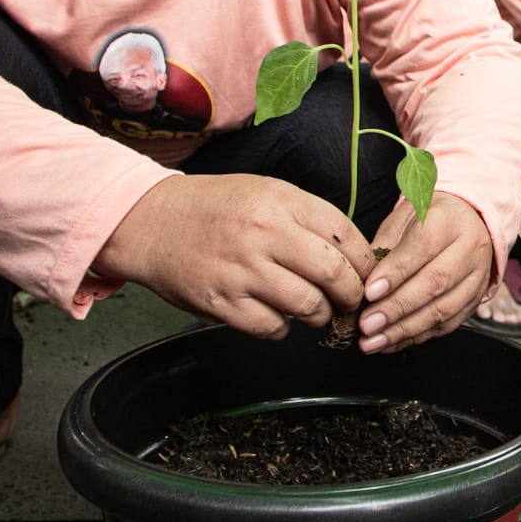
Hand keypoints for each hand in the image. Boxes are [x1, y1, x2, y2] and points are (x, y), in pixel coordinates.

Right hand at [94, 173, 376, 339]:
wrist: (150, 222)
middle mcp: (264, 233)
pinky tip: (278, 317)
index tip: (370, 274)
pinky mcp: (221, 303)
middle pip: (334, 274)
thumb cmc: (215, 207)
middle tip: (353, 301)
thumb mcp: (266, 192)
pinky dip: (283, 329)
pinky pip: (272, 328)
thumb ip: (308, 218)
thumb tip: (354, 255)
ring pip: (309, 306)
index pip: (346, 235)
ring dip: (321, 315)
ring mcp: (242, 270)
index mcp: (281, 201)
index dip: (366, 261)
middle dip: (353, 294)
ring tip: (317, 311)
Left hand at [353, 192, 494, 353]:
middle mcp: (469, 248)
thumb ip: (385, 245)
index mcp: (448, 220)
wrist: (470, 222)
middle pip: (435, 282)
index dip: (395, 272)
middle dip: (397, 307)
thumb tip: (361, 279)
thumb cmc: (430, 220)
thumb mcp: (404, 217)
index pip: (423, 247)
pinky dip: (416, 336)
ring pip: (443, 309)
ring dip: (404, 329)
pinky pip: (447, 324)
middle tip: (367, 324)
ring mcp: (477, 277)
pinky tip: (390, 342)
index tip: (368, 292)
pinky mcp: (475, 300)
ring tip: (373, 341)